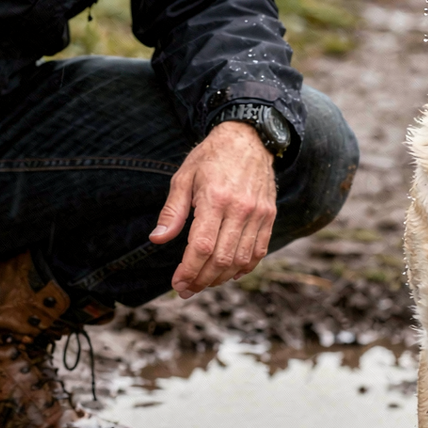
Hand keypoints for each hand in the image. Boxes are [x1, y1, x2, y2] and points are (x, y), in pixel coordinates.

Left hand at [149, 122, 276, 298]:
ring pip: (241, 259)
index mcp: (215, 199)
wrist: (248, 138)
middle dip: (202, 280)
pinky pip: (258, 251)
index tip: (178, 283)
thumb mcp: (183, 177)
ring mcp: (258, 214)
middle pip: (221, 259)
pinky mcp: (269, 216)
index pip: (202, 247)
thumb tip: (157, 238)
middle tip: (187, 289)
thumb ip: (172, 210)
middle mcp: (240, 209)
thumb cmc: (211, 157)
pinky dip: (244, 267)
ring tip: (204, 282)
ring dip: (221, 278)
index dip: (189, 270)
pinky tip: (229, 273)